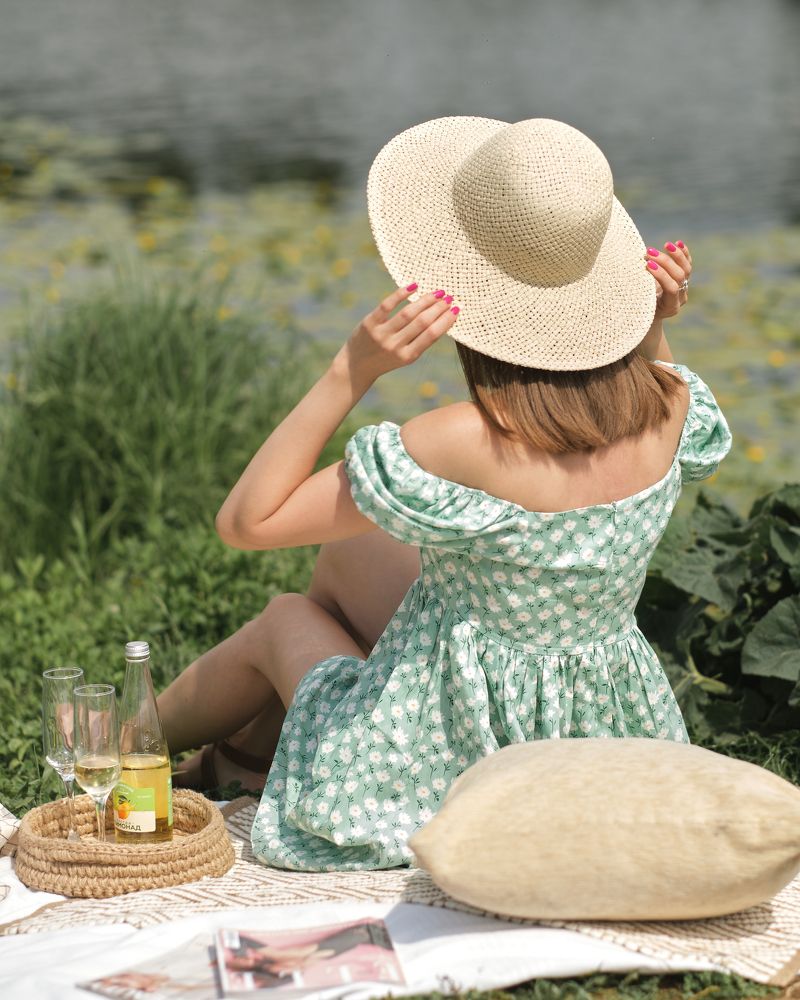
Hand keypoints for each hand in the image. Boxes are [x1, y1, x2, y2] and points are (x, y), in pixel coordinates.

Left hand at [332, 285, 459, 386]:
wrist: (356, 366)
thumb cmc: (386, 359)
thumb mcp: (405, 356)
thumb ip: (420, 340)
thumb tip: (442, 316)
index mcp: (408, 356)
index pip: (431, 335)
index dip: (446, 321)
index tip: (456, 309)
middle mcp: (395, 346)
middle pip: (422, 322)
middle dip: (438, 308)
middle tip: (448, 298)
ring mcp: (381, 334)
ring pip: (407, 313)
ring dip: (425, 300)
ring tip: (437, 293)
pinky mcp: (369, 323)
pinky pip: (387, 305)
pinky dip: (401, 294)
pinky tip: (414, 286)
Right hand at [645, 240, 691, 320]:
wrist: (650, 316)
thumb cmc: (639, 310)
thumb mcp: (639, 304)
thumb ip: (641, 292)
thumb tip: (632, 271)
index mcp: (671, 307)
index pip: (671, 288)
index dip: (661, 275)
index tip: (647, 264)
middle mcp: (680, 298)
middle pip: (679, 276)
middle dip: (665, 262)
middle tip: (650, 252)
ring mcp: (684, 289)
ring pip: (686, 269)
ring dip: (676, 255)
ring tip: (665, 244)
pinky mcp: (684, 280)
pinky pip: (687, 265)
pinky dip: (684, 254)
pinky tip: (678, 243)